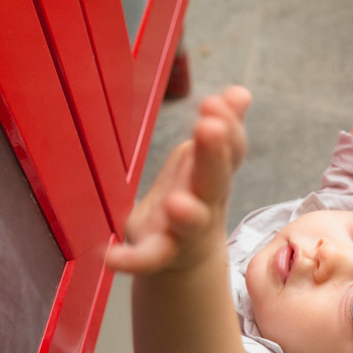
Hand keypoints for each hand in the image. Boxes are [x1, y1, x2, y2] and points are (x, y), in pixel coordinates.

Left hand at [107, 86, 250, 272]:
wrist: (186, 256)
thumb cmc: (195, 198)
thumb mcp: (208, 163)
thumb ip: (224, 129)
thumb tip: (241, 92)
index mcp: (213, 176)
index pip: (230, 151)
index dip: (229, 130)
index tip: (219, 102)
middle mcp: (206, 203)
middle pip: (215, 180)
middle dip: (214, 154)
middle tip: (209, 127)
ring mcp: (185, 233)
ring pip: (191, 222)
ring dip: (188, 214)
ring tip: (177, 204)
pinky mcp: (160, 256)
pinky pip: (147, 259)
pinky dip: (131, 260)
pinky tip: (111, 257)